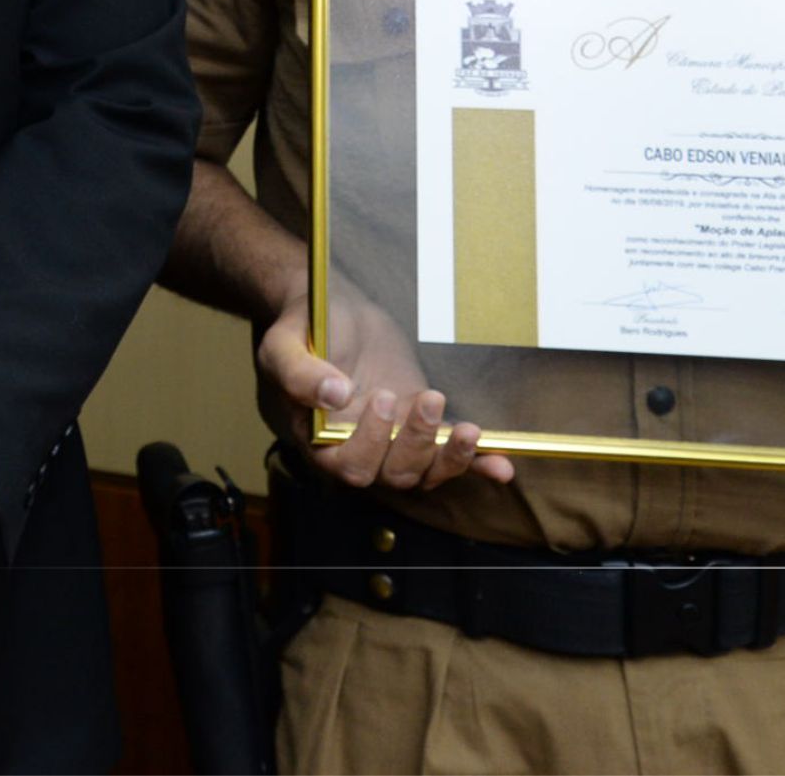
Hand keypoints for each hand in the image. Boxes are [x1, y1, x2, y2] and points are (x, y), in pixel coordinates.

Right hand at [258, 278, 513, 493]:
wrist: (328, 309)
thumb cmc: (300, 330)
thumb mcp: (283, 347)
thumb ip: (300, 374)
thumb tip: (336, 394)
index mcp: (320, 440)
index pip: (348, 465)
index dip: (370, 443)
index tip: (379, 397)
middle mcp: (357, 449)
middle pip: (392, 474)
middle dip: (415, 443)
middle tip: (426, 398)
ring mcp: (392, 440)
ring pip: (424, 472)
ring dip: (450, 456)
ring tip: (467, 428)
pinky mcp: (420, 426)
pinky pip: (449, 456)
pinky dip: (477, 465)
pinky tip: (501, 467)